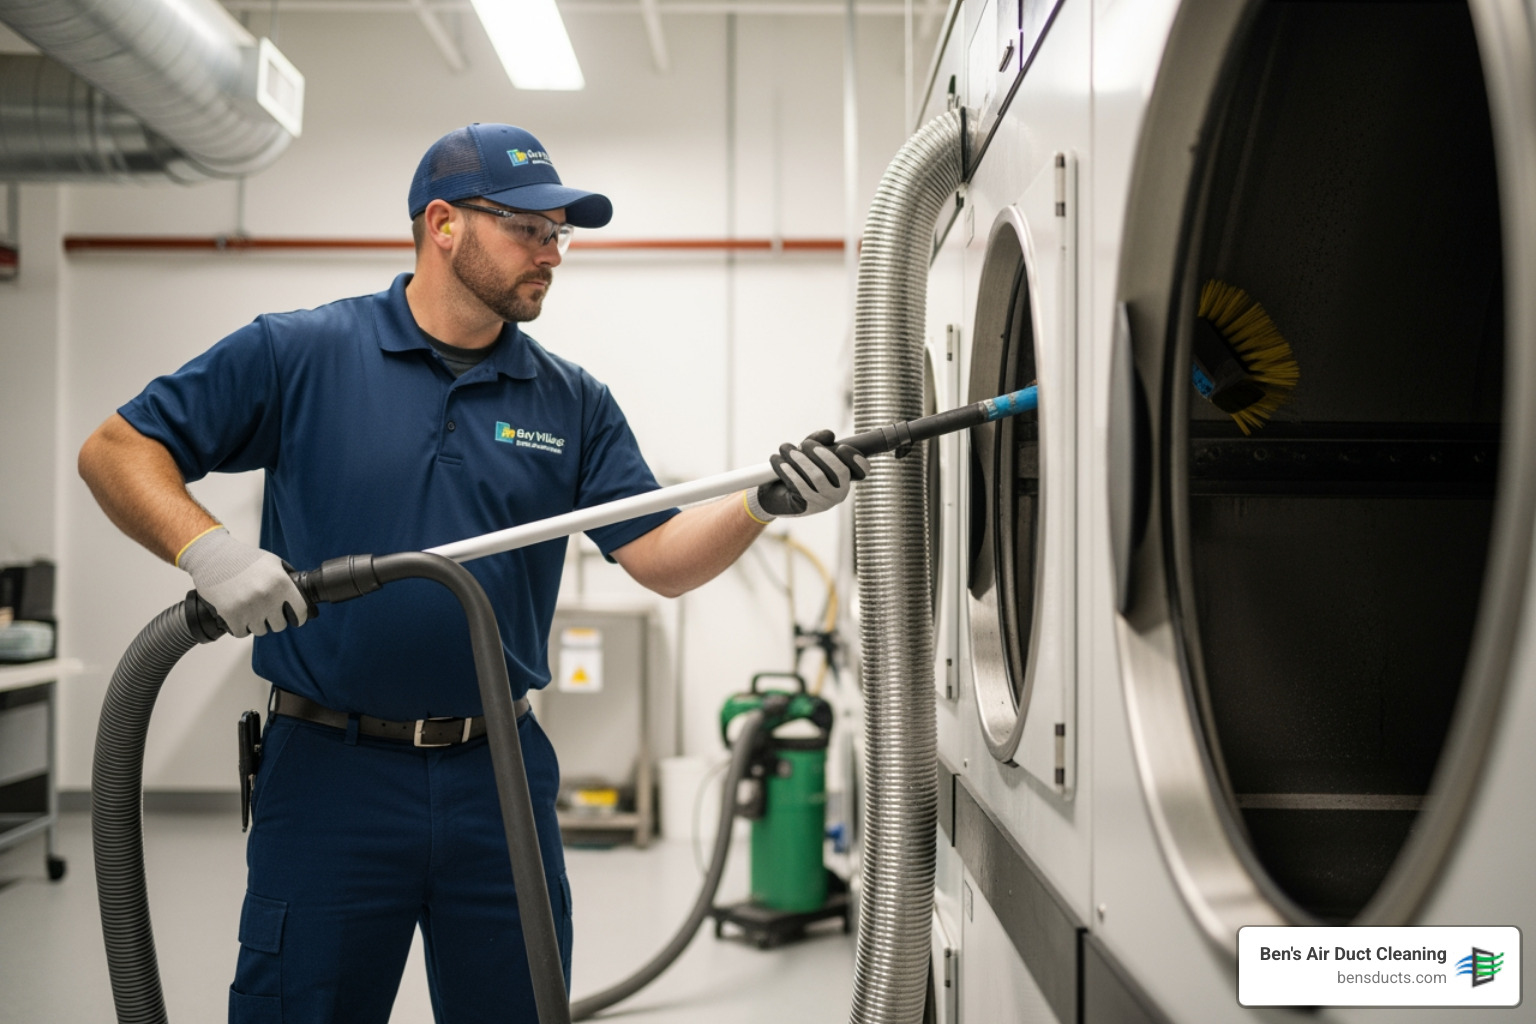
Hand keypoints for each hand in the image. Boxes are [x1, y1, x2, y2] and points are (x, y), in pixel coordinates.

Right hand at [177, 528, 309, 637]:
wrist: (213, 557)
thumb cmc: (243, 558)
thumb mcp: (273, 562)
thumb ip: (287, 579)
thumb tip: (301, 596)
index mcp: (281, 583)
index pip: (300, 612)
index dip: (298, 616)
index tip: (294, 617)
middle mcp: (267, 597)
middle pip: (279, 625)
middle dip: (274, 619)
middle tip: (266, 610)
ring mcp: (249, 607)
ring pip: (261, 630)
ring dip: (256, 623)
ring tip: (250, 609)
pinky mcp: (230, 614)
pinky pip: (241, 633)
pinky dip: (240, 627)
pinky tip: (239, 614)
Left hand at [746, 430, 870, 520]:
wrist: (774, 494)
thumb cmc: (796, 470)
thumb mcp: (807, 451)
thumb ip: (818, 440)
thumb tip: (829, 434)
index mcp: (845, 477)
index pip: (862, 470)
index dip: (858, 460)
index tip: (841, 448)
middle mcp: (840, 491)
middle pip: (840, 471)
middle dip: (822, 454)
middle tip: (805, 444)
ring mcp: (825, 501)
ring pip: (818, 477)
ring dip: (801, 459)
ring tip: (785, 448)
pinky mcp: (809, 507)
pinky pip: (801, 487)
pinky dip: (790, 472)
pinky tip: (780, 462)